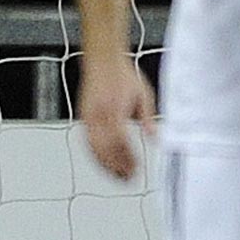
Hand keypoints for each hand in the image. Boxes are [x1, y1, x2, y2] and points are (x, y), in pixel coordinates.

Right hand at [79, 52, 154, 181]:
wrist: (103, 60)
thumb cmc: (122, 74)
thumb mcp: (143, 95)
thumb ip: (148, 119)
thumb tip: (155, 138)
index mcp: (114, 109)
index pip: (119, 141)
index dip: (127, 158)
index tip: (136, 168)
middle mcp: (98, 115)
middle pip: (104, 149)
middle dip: (116, 167)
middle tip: (129, 178)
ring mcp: (88, 117)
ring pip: (94, 149)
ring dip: (106, 165)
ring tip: (118, 176)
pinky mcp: (84, 118)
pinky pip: (88, 142)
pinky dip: (96, 156)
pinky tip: (105, 163)